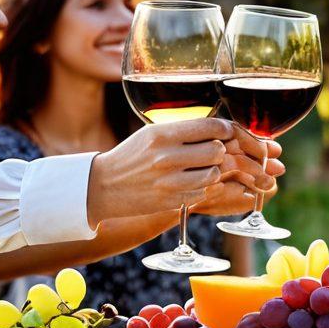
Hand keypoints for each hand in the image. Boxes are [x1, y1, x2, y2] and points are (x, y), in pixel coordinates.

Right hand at [86, 119, 275, 225]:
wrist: (104, 186)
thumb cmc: (132, 156)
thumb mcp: (152, 134)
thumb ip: (183, 131)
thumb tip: (218, 128)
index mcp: (162, 135)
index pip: (210, 127)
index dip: (224, 129)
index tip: (224, 132)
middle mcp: (167, 157)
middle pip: (217, 151)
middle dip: (219, 150)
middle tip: (213, 152)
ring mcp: (170, 181)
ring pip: (214, 173)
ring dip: (214, 170)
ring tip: (204, 168)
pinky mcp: (172, 201)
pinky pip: (205, 193)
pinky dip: (206, 187)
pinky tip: (197, 182)